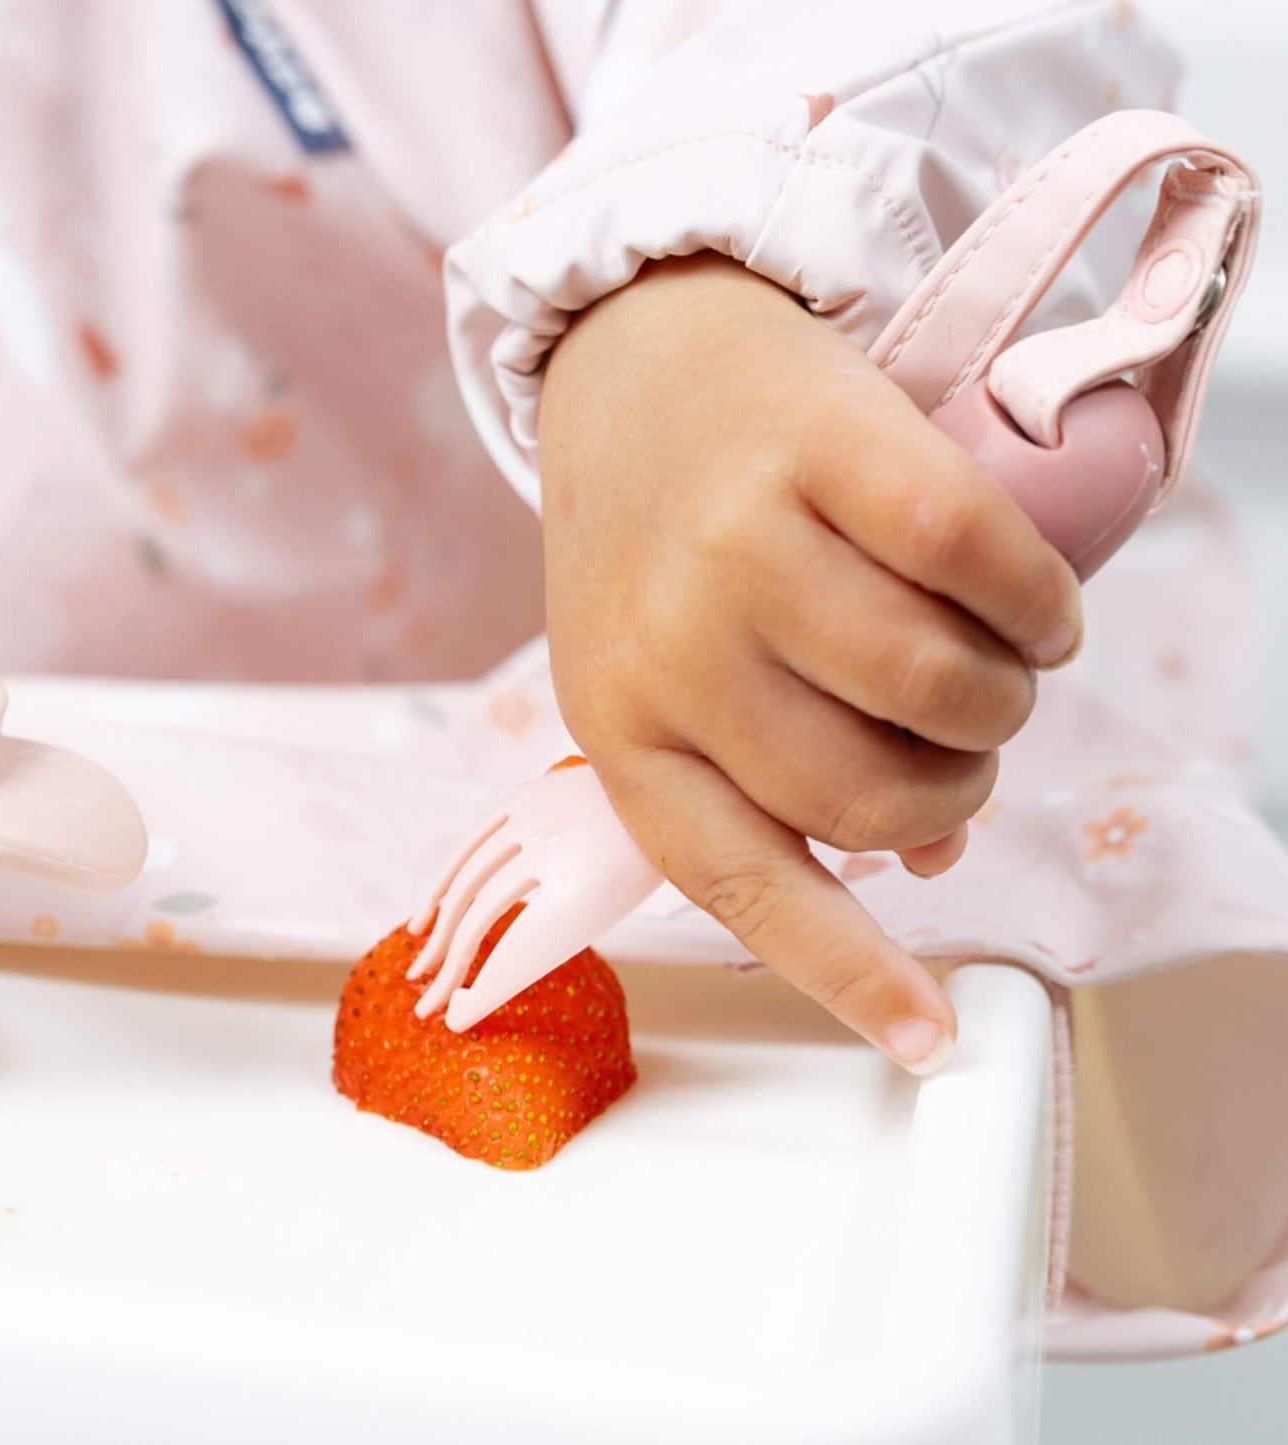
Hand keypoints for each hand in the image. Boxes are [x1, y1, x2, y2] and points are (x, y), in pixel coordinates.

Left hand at [537, 254, 1081, 1072]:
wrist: (634, 362)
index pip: (738, 880)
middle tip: (963, 745)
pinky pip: (975, 558)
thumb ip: (779, 771)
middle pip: (869, 795)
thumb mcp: (674, 669)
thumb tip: (928, 867)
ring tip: (995, 675)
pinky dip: (1038, 605)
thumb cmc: (667, 538)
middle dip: (953, 793)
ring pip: (935, 688)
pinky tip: (1037, 611)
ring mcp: (738, 542)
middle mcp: (667, 647)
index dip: (846, 972)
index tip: (931, 1042)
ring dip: (1001, 704)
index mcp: (622, 727)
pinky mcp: (818, 440)